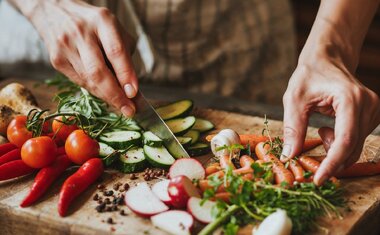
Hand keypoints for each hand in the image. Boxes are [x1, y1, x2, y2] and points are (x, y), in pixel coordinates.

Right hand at [26, 0, 137, 115]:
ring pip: (88, 80)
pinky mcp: (56, 59)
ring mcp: (66, 46)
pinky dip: (95, 91)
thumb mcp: (116, 31)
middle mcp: (81, 33)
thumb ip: (125, 57)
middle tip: (129, 110)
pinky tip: (105, 94)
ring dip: (107, 97)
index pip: (115, 51)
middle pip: (98, 71)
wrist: (54, 11)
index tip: (134, 93)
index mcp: (102, 21)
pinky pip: (79, 82)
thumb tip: (132, 90)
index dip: (125, 74)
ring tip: (122, 106)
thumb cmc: (94, 25)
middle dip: (115, 95)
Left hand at [282, 58, 379, 185]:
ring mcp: (374, 110)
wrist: (326, 60)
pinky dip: (339, 143)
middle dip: (330, 159)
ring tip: (320, 128)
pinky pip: (356, 141)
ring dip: (333, 148)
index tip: (318, 180)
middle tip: (308, 154)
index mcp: (350, 99)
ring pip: (355, 147)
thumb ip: (293, 128)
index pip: (345, 141)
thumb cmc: (308, 76)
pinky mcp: (372, 115)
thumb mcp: (294, 100)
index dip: (332, 164)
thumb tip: (289, 156)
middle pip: (352, 148)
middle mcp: (369, 105)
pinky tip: (328, 127)